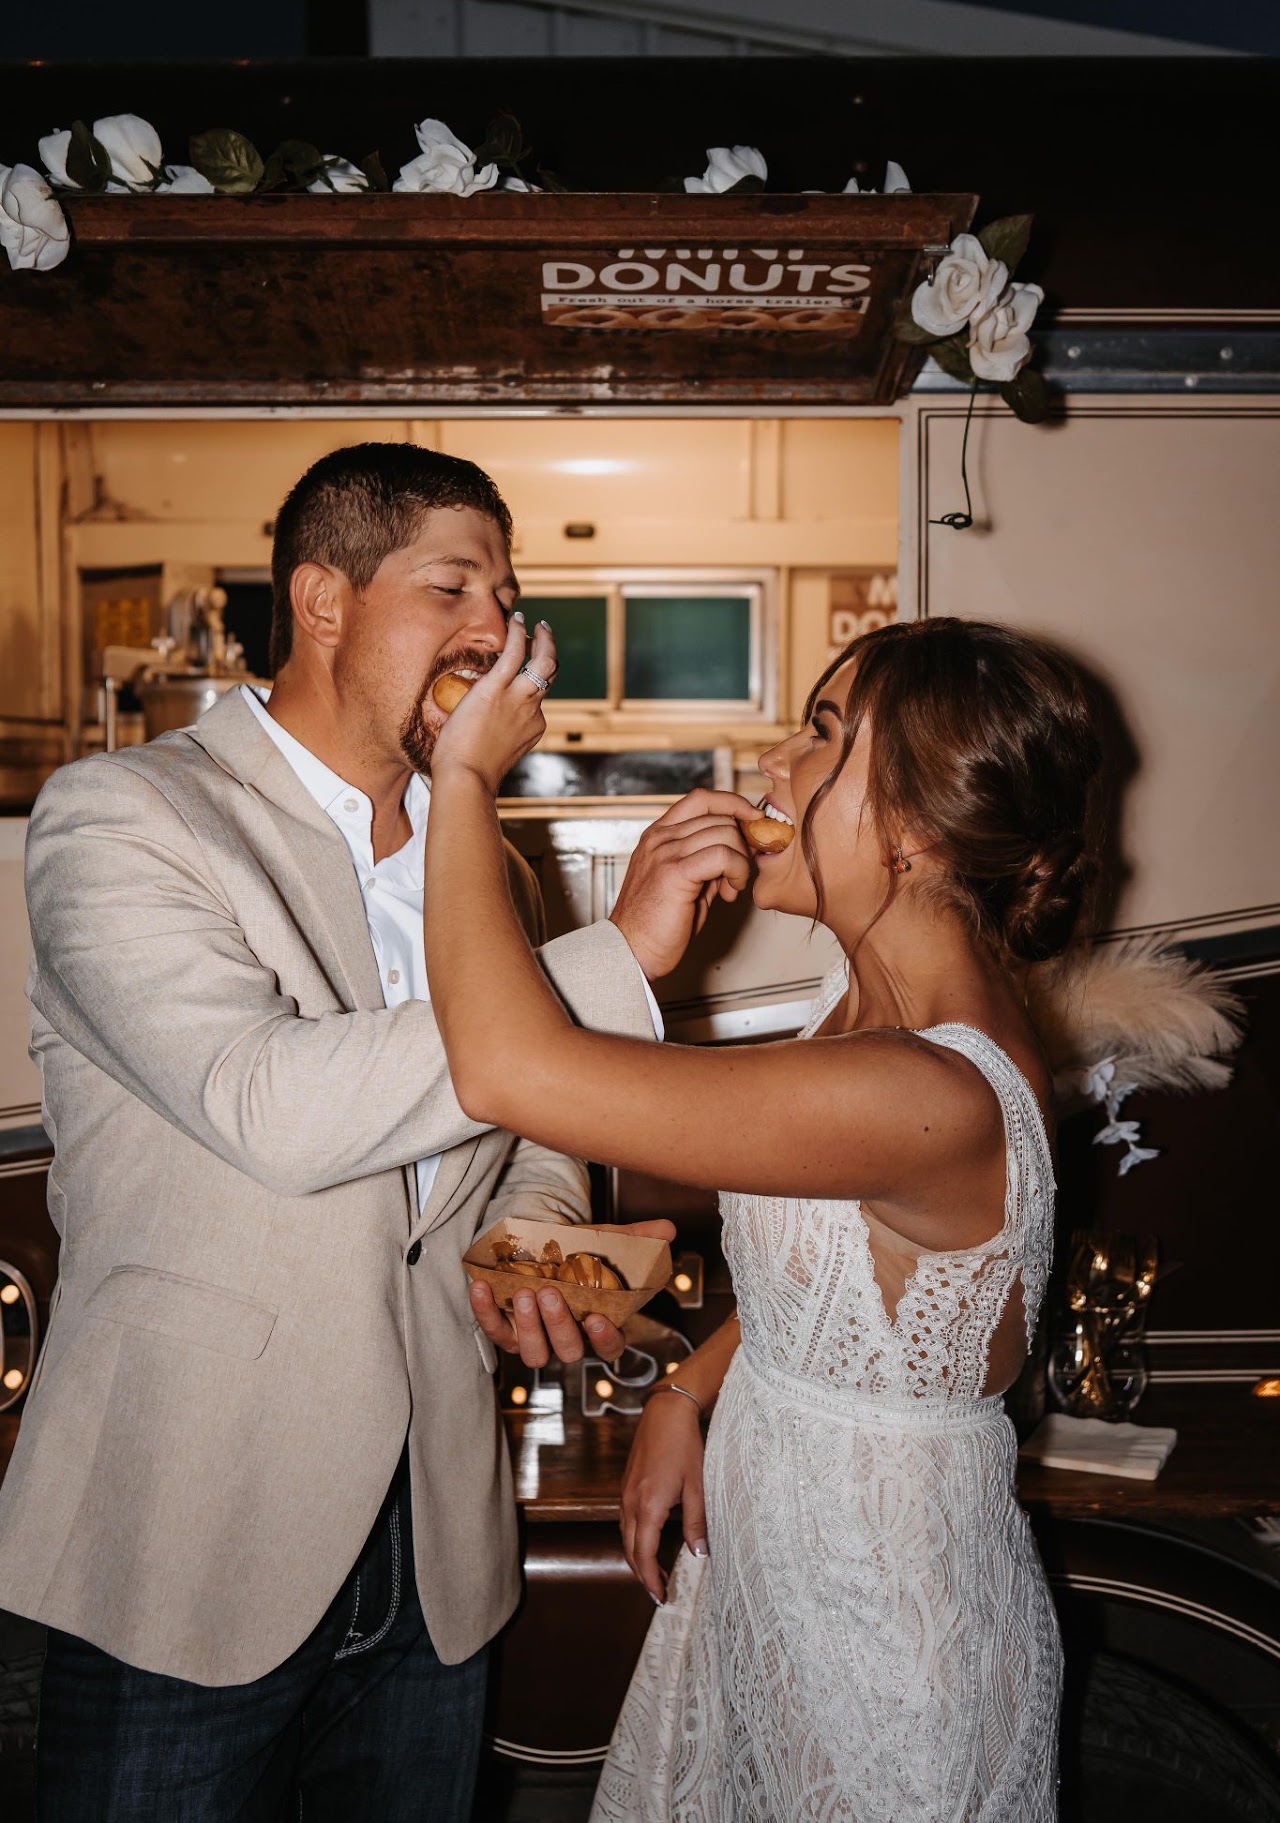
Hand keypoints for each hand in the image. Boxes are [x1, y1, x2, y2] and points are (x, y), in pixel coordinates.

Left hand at [431, 612, 557, 792]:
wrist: (466, 778)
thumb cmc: (469, 772)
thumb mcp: (492, 751)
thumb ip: (493, 734)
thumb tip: (478, 726)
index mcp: (532, 726)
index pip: (537, 698)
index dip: (532, 681)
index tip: (523, 670)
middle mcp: (532, 711)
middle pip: (550, 675)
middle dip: (549, 652)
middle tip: (544, 635)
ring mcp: (518, 700)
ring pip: (545, 662)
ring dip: (544, 639)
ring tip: (538, 624)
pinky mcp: (496, 689)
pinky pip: (515, 653)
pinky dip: (519, 634)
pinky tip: (517, 620)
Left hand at [469, 1218, 676, 1367]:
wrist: (537, 1242)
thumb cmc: (577, 1250)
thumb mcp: (607, 1241)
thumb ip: (637, 1239)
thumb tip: (667, 1230)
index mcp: (597, 1324)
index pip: (609, 1348)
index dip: (604, 1339)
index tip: (597, 1317)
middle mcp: (567, 1338)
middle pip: (568, 1351)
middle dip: (559, 1325)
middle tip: (552, 1293)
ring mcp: (534, 1338)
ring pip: (532, 1354)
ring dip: (528, 1326)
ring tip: (524, 1292)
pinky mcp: (504, 1330)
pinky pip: (493, 1330)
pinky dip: (485, 1311)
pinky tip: (482, 1285)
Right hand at [609, 789, 757, 980]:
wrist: (632, 950)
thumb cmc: (657, 923)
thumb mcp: (685, 881)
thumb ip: (706, 859)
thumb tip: (741, 847)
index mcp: (659, 835)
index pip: (702, 799)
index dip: (733, 804)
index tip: (753, 820)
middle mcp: (660, 838)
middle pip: (719, 816)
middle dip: (741, 842)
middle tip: (740, 872)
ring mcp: (665, 852)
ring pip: (725, 833)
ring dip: (740, 861)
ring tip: (731, 887)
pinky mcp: (675, 872)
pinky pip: (723, 855)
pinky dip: (737, 872)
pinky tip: (730, 892)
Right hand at [620, 1386, 706, 1603]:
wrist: (666, 1412)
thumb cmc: (685, 1445)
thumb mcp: (698, 1485)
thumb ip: (698, 1522)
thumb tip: (700, 1554)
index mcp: (649, 1506)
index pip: (644, 1554)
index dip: (651, 1579)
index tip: (661, 1597)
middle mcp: (631, 1502)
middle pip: (630, 1550)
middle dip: (642, 1575)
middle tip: (658, 1592)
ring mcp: (625, 1493)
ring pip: (625, 1536)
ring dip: (636, 1557)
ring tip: (655, 1572)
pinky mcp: (626, 1485)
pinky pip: (625, 1520)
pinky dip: (634, 1539)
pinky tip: (648, 1541)